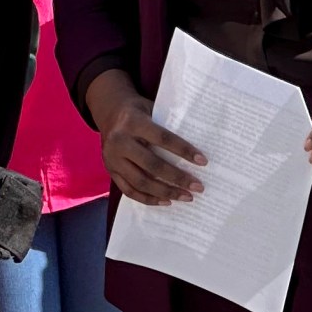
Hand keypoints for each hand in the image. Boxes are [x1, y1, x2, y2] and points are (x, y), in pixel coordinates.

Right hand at [84, 69, 205, 204]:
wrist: (109, 112)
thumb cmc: (138, 111)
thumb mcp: (151, 109)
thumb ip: (167, 125)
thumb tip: (195, 145)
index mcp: (133, 122)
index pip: (162, 139)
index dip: (183, 150)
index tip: (202, 161)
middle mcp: (120, 142)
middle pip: (152, 165)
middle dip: (178, 178)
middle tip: (198, 187)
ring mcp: (112, 159)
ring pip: (141, 182)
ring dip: (166, 192)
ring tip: (186, 197)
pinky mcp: (110, 171)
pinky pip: (129, 190)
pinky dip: (148, 199)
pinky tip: (166, 201)